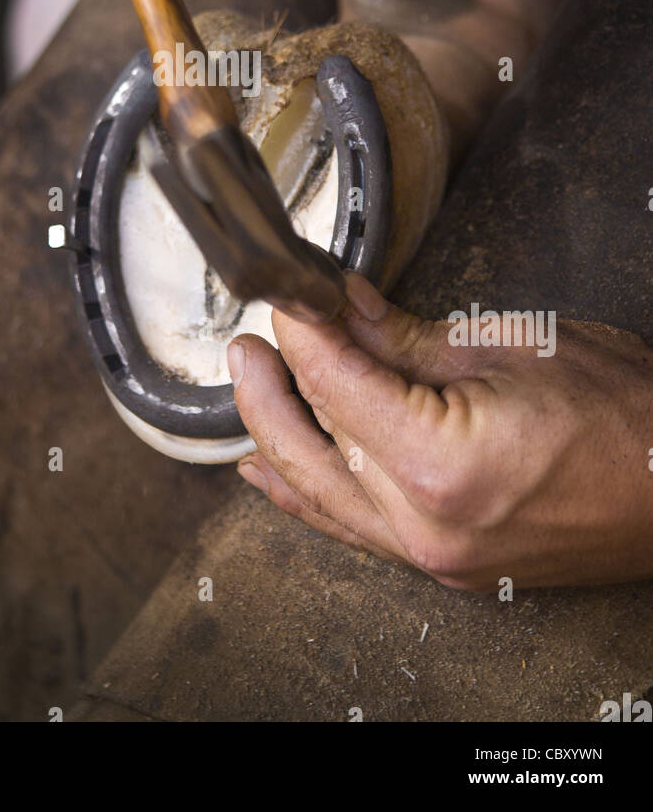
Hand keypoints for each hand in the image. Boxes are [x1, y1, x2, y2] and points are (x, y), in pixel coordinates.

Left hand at [229, 273, 652, 588]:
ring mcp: (435, 555)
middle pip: (314, 444)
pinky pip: (354, 528)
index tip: (286, 298)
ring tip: (250, 385)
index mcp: (440, 463)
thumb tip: (344, 309)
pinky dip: (307, 495)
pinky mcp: (446, 564)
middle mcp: (425, 524)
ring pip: (322, 495)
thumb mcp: (513, 346)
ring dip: (275, 436)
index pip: (336, 385)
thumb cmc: (627, 416)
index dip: (302, 332)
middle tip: (249, 340)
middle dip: (271, 386)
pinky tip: (271, 472)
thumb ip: (408, 335)